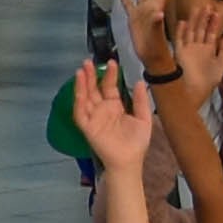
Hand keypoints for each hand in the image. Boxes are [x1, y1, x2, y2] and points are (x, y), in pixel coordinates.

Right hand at [70, 49, 156, 178]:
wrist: (130, 161)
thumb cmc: (136, 143)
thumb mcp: (143, 118)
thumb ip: (141, 100)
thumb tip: (140, 82)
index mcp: (115, 106)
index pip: (109, 86)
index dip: (109, 75)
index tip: (112, 62)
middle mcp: (102, 110)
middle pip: (93, 89)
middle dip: (90, 75)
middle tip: (88, 61)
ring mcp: (94, 118)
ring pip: (85, 97)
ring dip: (82, 84)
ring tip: (81, 69)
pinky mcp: (88, 127)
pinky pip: (80, 112)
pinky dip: (79, 100)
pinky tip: (80, 88)